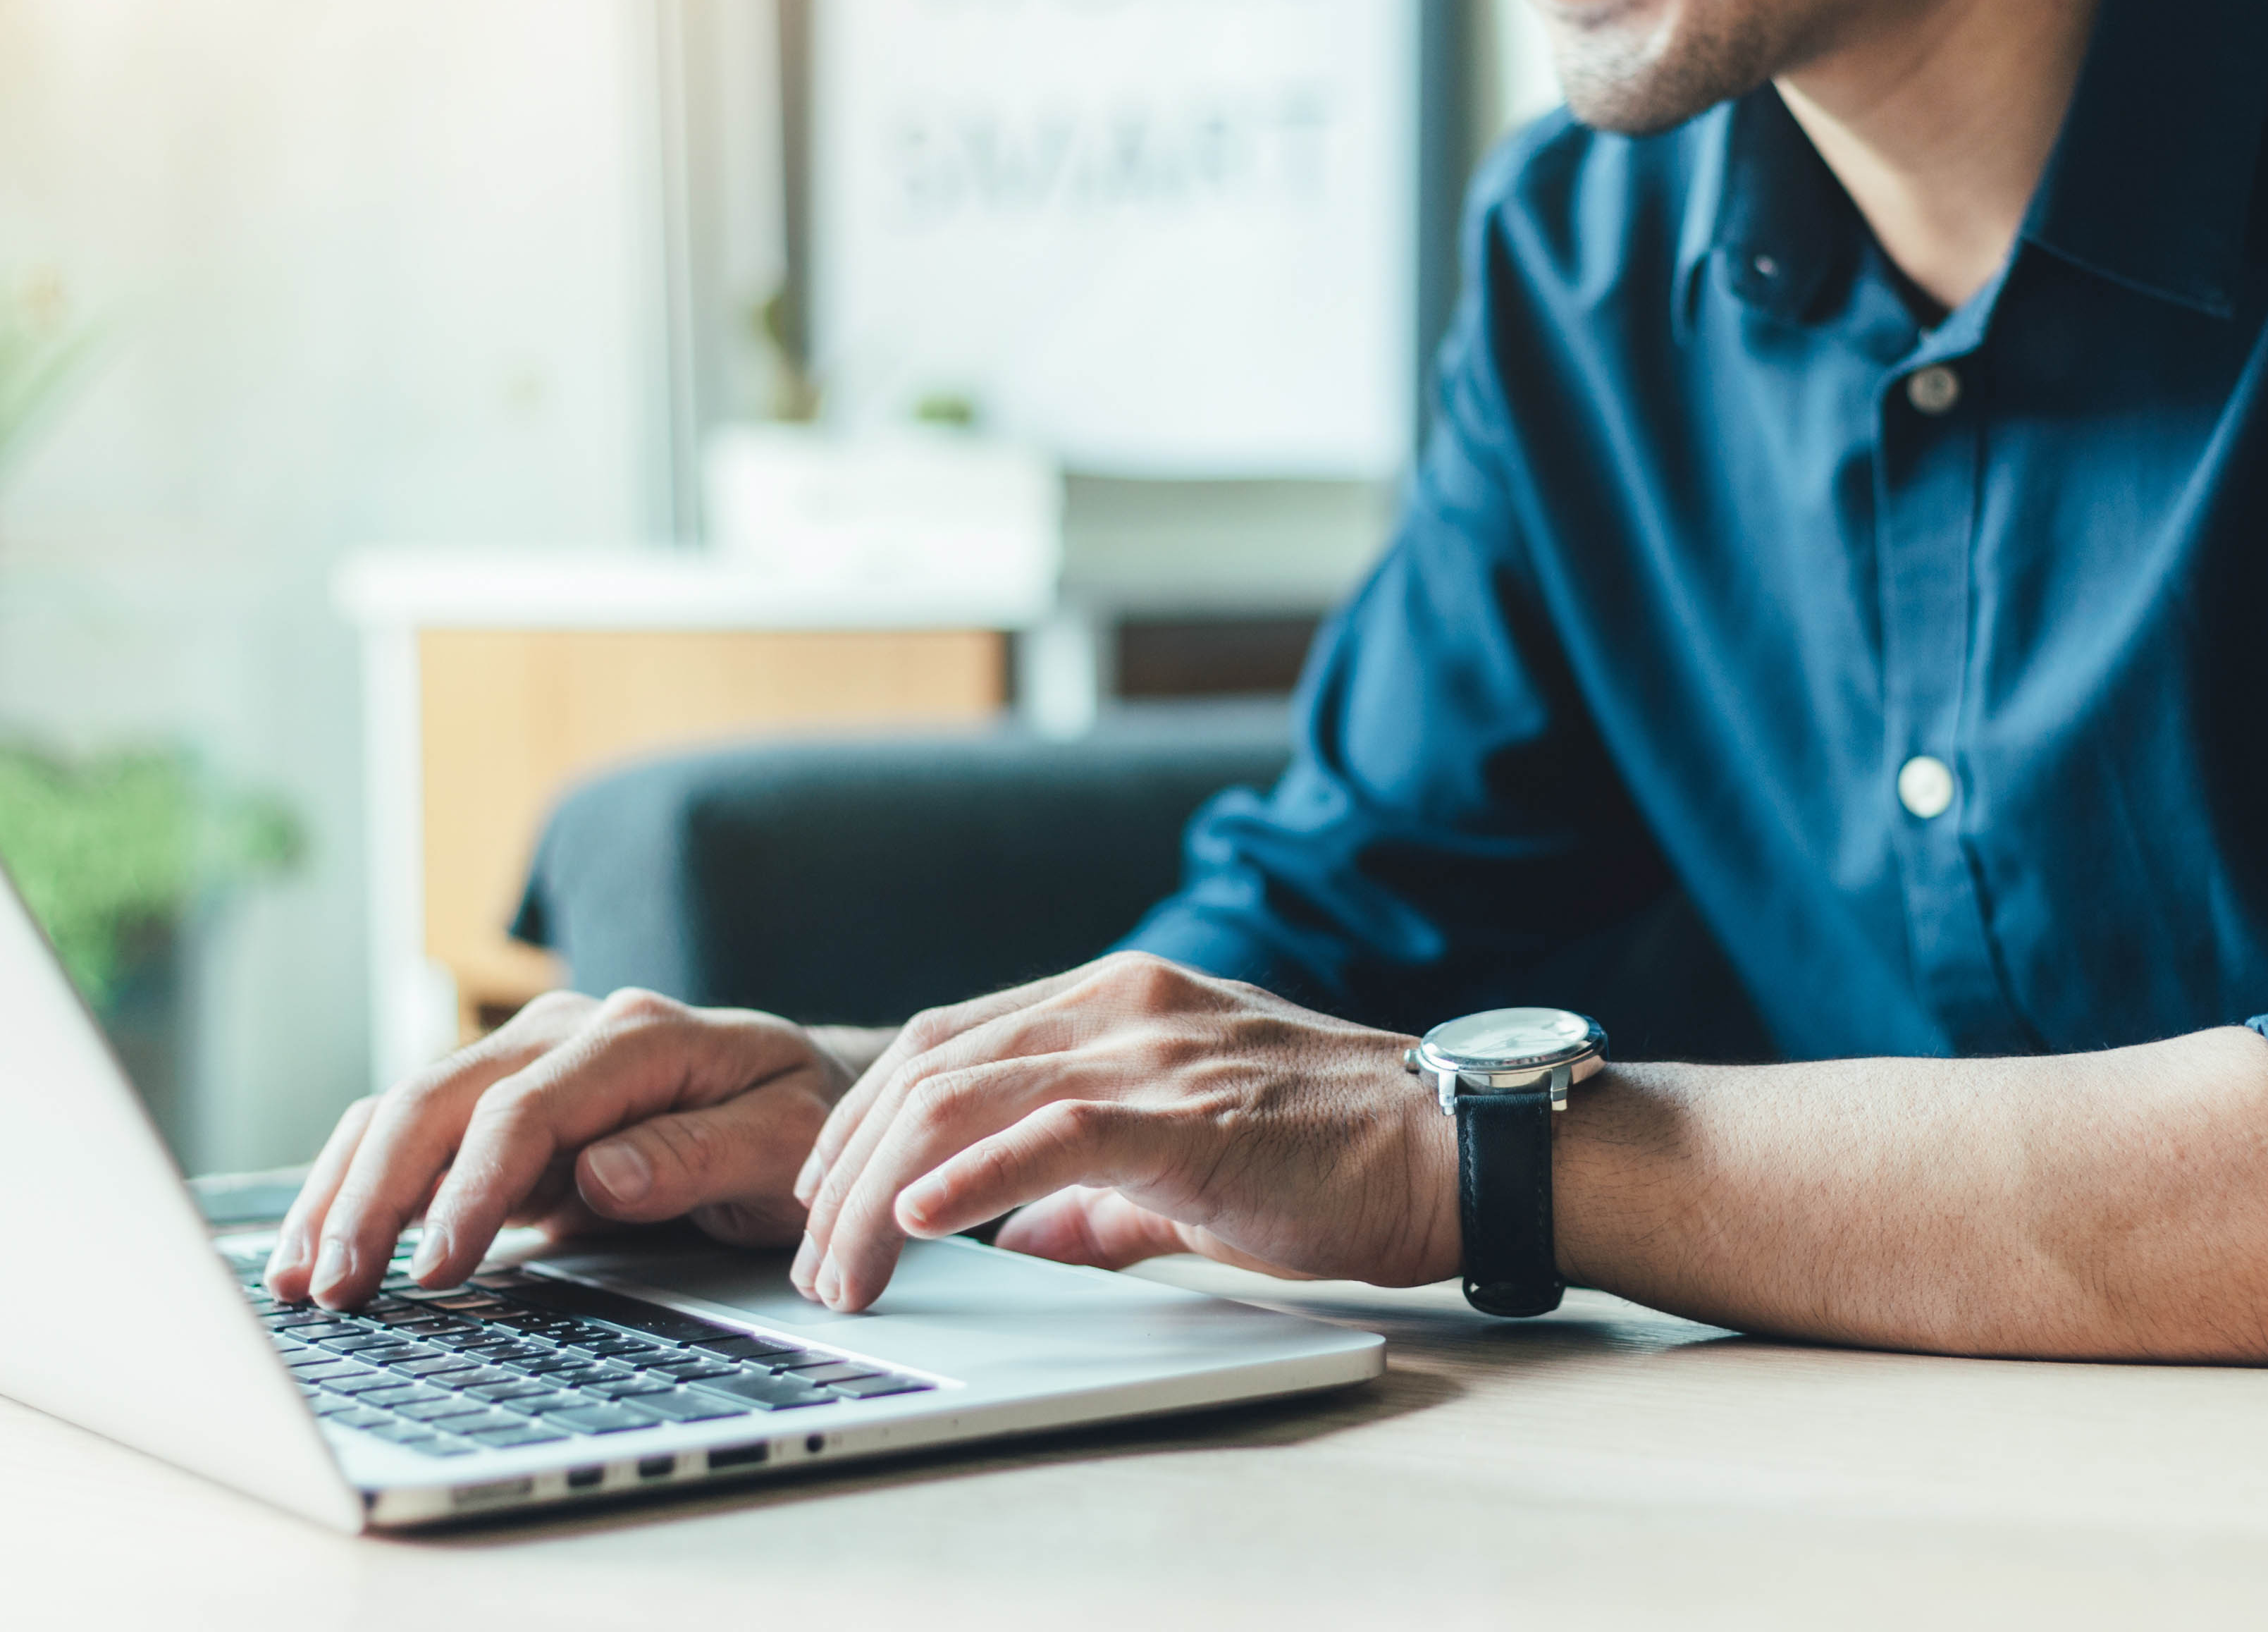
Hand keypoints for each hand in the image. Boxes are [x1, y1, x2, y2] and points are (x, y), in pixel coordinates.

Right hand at [264, 989, 854, 1309]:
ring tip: (298, 1276)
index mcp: (638, 1037)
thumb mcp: (785, 1143)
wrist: (807, 1092)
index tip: (435, 1266)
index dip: (472, 1187)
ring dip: (345, 1190)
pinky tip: (318, 1245)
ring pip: (406, 1110)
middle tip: (334, 1286)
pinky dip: (359, 1184)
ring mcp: (526, 1061)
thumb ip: (698, 1154)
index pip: (528, 1106)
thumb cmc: (802, 1123)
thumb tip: (600, 1174)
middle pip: (440, 1097)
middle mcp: (567, 1032)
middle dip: (376, 1193)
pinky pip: (415, 1134)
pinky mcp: (501, 1103)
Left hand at [790, 953, 1454, 1312]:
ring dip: (877, 1192)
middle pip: (926, 1066)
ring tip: (846, 1268)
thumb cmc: (1340, 1157)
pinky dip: (969, 1178)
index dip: (862, 1120)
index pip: (944, 1042)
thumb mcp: (1191, 1162)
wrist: (1453, 1150)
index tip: (826, 1197)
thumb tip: (1020, 1238)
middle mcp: (1121, 1004)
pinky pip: (1051, 1132)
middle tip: (814, 1257)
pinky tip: (918, 1222)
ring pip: (961, 1096)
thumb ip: (1097, 1194)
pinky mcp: (1187, 1112)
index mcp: (1117, 1000)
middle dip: (844, 1166)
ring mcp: (1153, 1049)